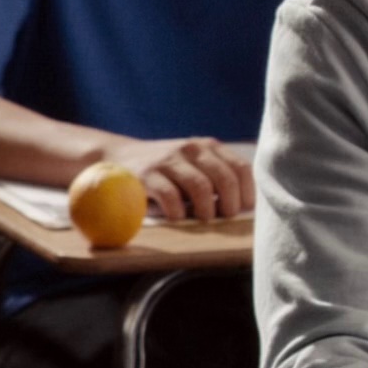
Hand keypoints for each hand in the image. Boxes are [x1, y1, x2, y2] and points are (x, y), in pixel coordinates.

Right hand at [103, 137, 253, 221]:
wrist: (119, 156)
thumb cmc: (165, 170)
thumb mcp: (193, 164)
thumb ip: (215, 176)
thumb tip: (241, 207)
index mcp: (209, 147)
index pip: (241, 168)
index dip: (247, 192)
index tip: (243, 210)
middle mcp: (192, 148)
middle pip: (224, 178)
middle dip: (230, 204)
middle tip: (225, 218)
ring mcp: (169, 159)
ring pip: (201, 186)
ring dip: (207, 210)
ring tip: (204, 220)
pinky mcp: (148, 173)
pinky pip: (171, 196)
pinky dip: (179, 212)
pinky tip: (178, 218)